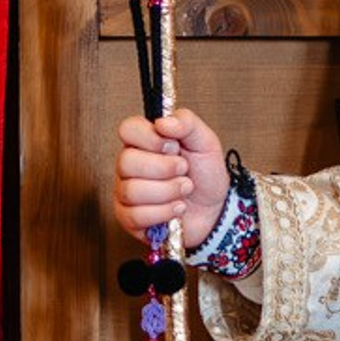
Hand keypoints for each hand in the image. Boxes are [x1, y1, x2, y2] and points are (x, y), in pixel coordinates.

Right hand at [113, 108, 229, 249]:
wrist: (214, 210)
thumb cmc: (204, 175)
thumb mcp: (205, 142)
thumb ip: (187, 123)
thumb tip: (162, 122)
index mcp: (143, 142)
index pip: (127, 129)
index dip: (150, 138)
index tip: (173, 146)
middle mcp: (129, 166)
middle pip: (126, 162)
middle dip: (164, 169)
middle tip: (184, 170)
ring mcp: (125, 192)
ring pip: (132, 190)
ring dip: (168, 192)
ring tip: (184, 190)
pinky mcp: (128, 218)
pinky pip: (135, 215)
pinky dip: (163, 213)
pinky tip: (176, 208)